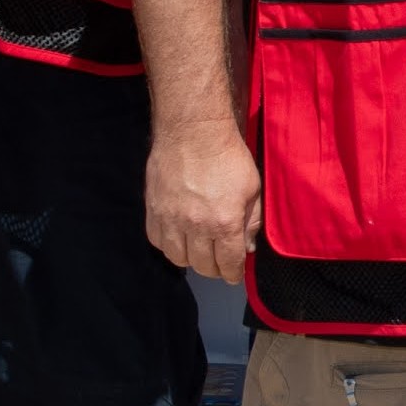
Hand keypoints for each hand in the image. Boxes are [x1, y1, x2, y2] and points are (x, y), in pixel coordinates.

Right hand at [147, 128, 262, 283]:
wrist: (192, 130)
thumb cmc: (228, 156)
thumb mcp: (252, 188)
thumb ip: (251, 222)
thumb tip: (247, 248)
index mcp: (224, 223)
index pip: (228, 264)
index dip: (233, 274)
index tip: (234, 274)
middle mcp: (195, 226)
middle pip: (203, 266)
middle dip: (214, 268)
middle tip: (219, 260)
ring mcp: (170, 219)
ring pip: (178, 258)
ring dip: (191, 259)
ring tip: (198, 249)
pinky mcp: (153, 209)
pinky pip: (157, 241)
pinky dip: (168, 244)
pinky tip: (178, 237)